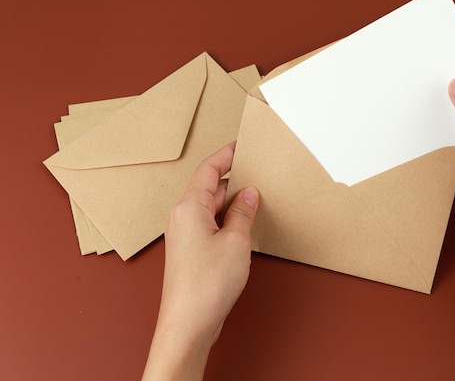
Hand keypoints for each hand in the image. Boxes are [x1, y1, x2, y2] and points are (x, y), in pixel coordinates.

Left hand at [142, 142, 258, 380]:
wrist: (188, 323)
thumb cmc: (206, 284)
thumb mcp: (236, 241)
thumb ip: (243, 213)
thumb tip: (249, 194)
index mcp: (189, 207)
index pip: (209, 170)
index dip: (226, 155)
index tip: (241, 145)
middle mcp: (182, 218)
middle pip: (209, 188)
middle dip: (233, 179)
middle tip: (257, 173)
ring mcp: (185, 236)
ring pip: (211, 207)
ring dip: (232, 202)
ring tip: (255, 198)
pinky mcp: (190, 252)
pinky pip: (210, 225)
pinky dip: (227, 220)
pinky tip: (243, 225)